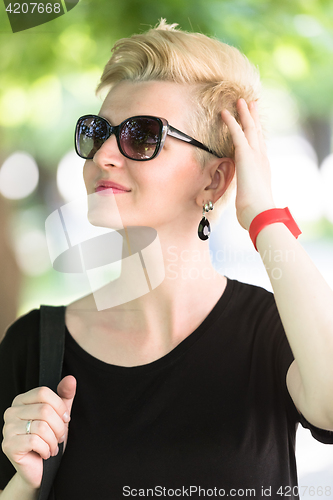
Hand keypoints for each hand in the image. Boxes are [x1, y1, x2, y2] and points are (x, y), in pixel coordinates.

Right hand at [1, 375, 75, 489]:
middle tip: (59, 437)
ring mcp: (7, 428)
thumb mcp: (59, 415)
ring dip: (54, 440)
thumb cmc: (49, 439)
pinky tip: (45, 453)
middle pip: (44, 410)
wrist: (39, 469)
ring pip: (41, 426)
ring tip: (53, 446)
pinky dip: (46, 449)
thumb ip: (65, 396)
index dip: (59, 406)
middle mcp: (11, 412)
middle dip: (59, 427)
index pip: (43, 392)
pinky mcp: (8, 445)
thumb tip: (71, 379)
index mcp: (21, 401)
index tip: (65, 419)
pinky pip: (35, 441)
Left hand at [221, 98, 274, 230]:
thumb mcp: (249, 200)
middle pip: (257, 132)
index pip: (259, 145)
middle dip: (254, 117)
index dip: (256, 133)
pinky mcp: (246, 156)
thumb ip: (246, 196)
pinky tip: (225, 112)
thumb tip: (242, 205)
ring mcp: (255, 155)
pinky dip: (231, 122)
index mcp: (262, 168)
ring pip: (250, 128)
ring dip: (245, 113)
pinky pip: (238, 134)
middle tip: (251, 103)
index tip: (254, 123)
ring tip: (241, 100)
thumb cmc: (254, 211)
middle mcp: (261, 158)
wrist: (259, 212)